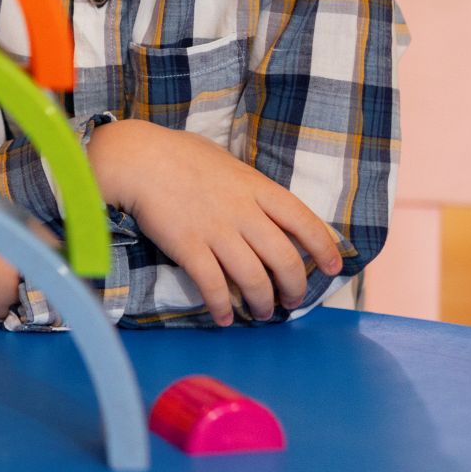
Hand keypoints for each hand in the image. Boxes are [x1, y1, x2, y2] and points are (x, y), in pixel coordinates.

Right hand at [88, 119, 344, 324]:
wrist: (137, 158)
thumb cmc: (178, 153)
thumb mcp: (225, 161)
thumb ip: (246, 185)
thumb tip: (259, 202)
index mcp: (257, 188)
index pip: (304, 220)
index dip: (324, 247)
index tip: (333, 267)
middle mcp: (243, 212)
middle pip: (284, 259)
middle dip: (295, 287)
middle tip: (291, 301)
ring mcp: (216, 231)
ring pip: (254, 279)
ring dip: (262, 303)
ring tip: (261, 313)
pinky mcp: (189, 247)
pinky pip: (213, 286)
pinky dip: (221, 307)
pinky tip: (223, 318)